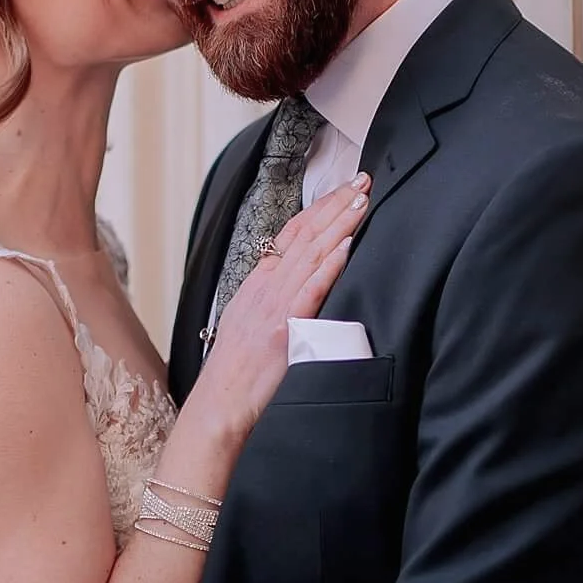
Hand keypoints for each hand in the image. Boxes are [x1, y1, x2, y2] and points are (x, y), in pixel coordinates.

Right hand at [191, 175, 368, 429]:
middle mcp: (267, 287)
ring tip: (362, 200)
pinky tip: (347, 245)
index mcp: (258, 283)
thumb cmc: (236, 370)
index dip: (319, 209)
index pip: (292, 234)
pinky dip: (330, 265)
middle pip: (306, 235)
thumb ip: (268, 294)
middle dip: (336, 205)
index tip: (343, 190)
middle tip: (362, 180)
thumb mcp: (245, 320)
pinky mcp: (287, 327)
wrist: (220, 402)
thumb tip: (288, 273)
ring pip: (312, 254)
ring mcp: (276, 305)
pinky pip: (312, 290)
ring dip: (339, 224)